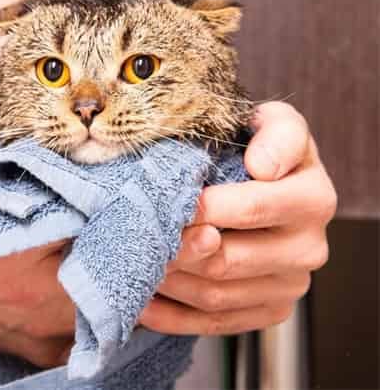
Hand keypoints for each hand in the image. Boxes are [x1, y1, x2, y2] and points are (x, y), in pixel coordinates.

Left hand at [140, 102, 336, 333]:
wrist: (266, 184)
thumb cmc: (258, 150)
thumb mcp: (272, 124)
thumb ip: (277, 132)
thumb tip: (263, 165)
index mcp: (313, 198)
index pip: (251, 209)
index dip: (203, 208)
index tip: (169, 199)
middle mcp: (310, 248)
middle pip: (226, 260)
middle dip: (174, 248)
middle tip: (136, 235)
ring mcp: (289, 285)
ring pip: (215, 295)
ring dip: (168, 281)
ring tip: (134, 260)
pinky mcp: (269, 311)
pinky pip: (214, 323)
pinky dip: (171, 315)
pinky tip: (142, 299)